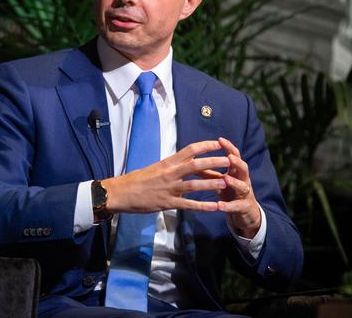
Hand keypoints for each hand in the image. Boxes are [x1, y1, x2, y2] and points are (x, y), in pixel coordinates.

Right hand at [101, 140, 229, 213]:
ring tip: (227, 182)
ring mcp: (169, 188)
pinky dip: (203, 206)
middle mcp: (170, 173)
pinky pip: (188, 205)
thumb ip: (171, 166)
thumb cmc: (137, 179)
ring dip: (212, 183)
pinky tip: (215, 208)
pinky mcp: (167, 203)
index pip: (190, 150)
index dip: (206, 146)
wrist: (121, 192)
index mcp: (167, 162)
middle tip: (230, 160)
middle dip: (214, 162)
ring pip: (195, 185)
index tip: (219, 143)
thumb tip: (185, 162)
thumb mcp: (155, 168)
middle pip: (196, 164)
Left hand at [216, 137, 260, 237]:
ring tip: (226, 179)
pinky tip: (219, 206)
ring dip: (235, 182)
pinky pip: (236, 206)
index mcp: (236, 172)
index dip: (229, 148)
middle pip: (244, 168)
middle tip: (229, 158)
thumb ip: (209, 172)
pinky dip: (228, 206)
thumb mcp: (220, 181)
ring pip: (243, 186)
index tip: (220, 139)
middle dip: (237, 162)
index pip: (234, 156)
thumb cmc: (230, 192)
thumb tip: (191, 161)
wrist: (245, 212)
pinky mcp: (243, 208)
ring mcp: (245, 194)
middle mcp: (243, 180)